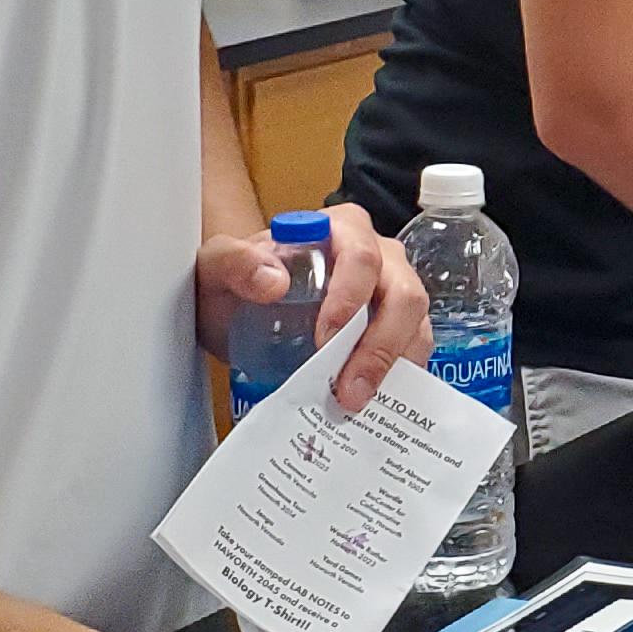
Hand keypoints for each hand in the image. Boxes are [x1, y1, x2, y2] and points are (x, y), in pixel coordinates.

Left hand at [198, 202, 423, 412]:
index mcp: (339, 230)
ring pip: (416, 322)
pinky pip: (414, 347)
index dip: (350, 297)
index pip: (361, 256)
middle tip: (349, 388)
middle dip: (379, 345)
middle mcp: (378, 255)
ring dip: (392, 365)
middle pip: (403, 293)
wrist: (236, 312)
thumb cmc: (235, 282)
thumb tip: (275, 282)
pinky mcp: (397, 325)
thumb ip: (235, 264)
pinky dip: (398, 376)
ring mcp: (392, 290)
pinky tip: (373, 401)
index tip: (324, 337)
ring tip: (355, 400)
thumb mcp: (217, 268)